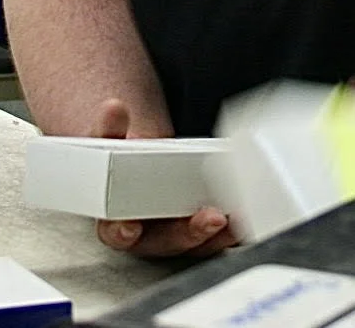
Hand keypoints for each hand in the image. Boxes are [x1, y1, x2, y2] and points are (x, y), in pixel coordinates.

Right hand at [88, 99, 236, 258]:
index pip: (116, 232)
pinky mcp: (198, 232)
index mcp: (115, 219)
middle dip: (190, 232)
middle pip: (166, 242)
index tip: (131, 228)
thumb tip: (113, 108)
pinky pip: (216, 238)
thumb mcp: (109, 143)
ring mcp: (174, 236)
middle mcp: (145, 235)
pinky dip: (231, 231)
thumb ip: (110, 128)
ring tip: (236, 217)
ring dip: (218, 235)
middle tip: (211, 218)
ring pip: (196, 245)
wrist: (139, 166)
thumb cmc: (123, 161)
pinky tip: (244, 218)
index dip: (122, 232)